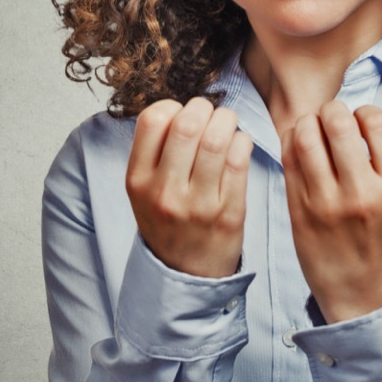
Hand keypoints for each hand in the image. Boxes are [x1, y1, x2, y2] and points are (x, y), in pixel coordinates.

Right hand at [126, 97, 252, 277]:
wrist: (186, 275)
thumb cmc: (168, 222)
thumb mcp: (143, 190)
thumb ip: (155, 151)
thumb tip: (182, 106)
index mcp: (138, 181)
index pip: (152, 120)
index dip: (173, 107)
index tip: (182, 114)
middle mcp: (165, 192)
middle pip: (188, 125)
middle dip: (205, 108)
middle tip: (211, 114)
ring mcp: (198, 204)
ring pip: (217, 139)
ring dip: (227, 121)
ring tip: (227, 125)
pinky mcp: (229, 213)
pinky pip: (240, 160)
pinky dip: (242, 142)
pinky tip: (238, 145)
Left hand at [281, 101, 381, 322]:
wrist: (364, 295)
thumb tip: (355, 116)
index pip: (376, 120)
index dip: (364, 111)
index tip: (360, 121)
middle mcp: (363, 192)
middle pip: (337, 121)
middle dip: (331, 110)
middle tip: (331, 119)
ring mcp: (327, 203)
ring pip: (305, 135)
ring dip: (307, 122)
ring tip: (312, 129)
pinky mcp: (299, 211)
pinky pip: (287, 159)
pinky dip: (290, 141)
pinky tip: (299, 146)